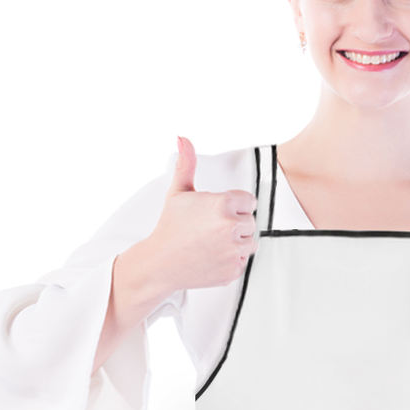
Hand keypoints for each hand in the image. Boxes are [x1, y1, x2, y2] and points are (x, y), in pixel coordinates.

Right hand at [143, 135, 259, 293]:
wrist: (159, 263)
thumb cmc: (170, 226)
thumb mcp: (178, 192)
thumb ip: (186, 163)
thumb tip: (182, 138)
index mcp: (223, 204)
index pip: (248, 201)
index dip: (233, 206)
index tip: (216, 212)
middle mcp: (231, 227)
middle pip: (250, 221)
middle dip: (234, 223)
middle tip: (210, 229)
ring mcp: (233, 251)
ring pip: (250, 242)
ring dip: (236, 242)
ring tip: (212, 242)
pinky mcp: (233, 271)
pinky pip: (242, 261)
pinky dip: (230, 260)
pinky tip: (212, 256)